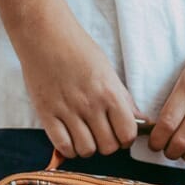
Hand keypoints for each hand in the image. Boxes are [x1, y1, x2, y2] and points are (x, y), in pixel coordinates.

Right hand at [16, 8, 140, 158]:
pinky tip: (69, 138)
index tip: (119, 133)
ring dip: (88, 147)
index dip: (125, 138)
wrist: (44, 33)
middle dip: (107, 144)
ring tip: (84, 135)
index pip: (127, 133)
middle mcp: (90, 104)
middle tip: (100, 133)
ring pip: (86, 150)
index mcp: (109, 92)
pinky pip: (63, 146)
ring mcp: (67, 110)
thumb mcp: (107, 70)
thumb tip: (140, 120)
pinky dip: (69, 148)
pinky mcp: (47, 114)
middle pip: (108, 147)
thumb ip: (123, 98)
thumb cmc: (78, 49)